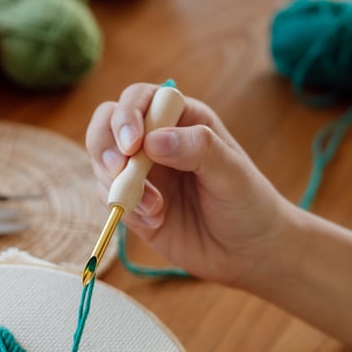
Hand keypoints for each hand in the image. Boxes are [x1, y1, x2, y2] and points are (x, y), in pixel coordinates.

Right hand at [86, 83, 294, 286]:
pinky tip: (155, 220)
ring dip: (119, 185)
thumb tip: (152, 140)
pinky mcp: (133, 205)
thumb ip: (198, 149)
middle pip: (106, 124)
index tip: (133, 144)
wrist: (248, 252)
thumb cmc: (248, 203)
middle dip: (105, 145)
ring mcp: (141, 173)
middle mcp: (155, 141)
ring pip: (103, 163)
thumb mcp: (232, 172)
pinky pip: (109, 198)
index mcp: (181, 119)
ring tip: (155, 208)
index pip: (139, 99)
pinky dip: (124, 210)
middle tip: (118, 170)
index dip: (127, 115)